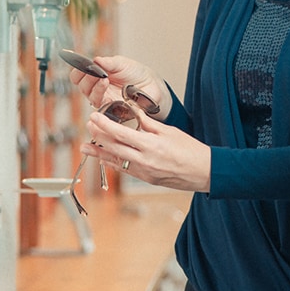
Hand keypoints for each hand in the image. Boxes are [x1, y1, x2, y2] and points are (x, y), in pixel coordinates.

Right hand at [68, 54, 171, 120]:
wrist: (152, 86)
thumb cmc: (136, 73)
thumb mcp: (122, 63)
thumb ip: (109, 62)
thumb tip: (95, 60)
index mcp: (96, 76)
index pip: (78, 76)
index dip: (78, 70)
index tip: (83, 64)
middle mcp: (97, 89)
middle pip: (82, 86)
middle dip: (87, 77)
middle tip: (96, 71)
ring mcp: (104, 100)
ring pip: (90, 96)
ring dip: (95, 86)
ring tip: (104, 79)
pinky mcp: (112, 109)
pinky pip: (101, 106)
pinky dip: (102, 95)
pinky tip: (107, 87)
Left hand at [81, 105, 210, 192]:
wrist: (204, 172)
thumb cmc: (191, 150)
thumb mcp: (169, 131)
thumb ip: (148, 123)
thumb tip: (133, 111)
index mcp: (151, 145)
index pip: (121, 134)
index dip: (105, 125)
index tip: (94, 117)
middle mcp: (145, 160)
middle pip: (114, 148)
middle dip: (98, 137)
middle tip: (87, 128)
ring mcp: (144, 172)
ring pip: (116, 161)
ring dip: (100, 153)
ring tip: (86, 147)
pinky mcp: (146, 179)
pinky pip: (125, 170)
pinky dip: (113, 163)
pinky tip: (104, 158)